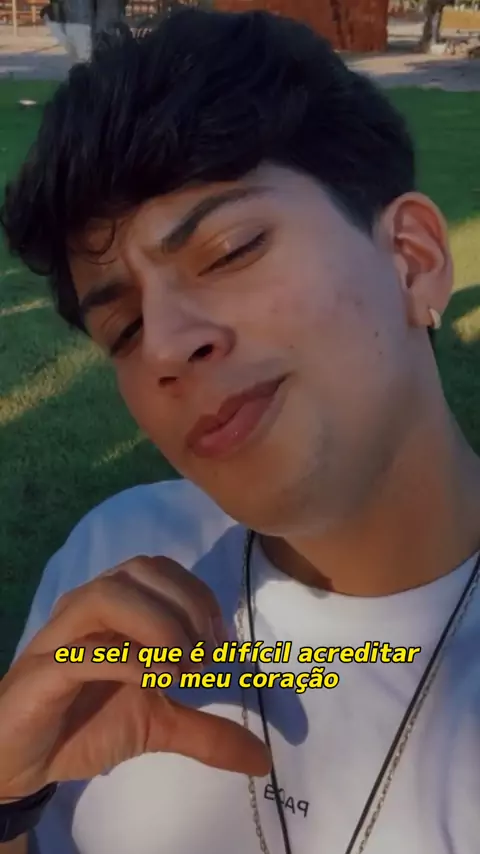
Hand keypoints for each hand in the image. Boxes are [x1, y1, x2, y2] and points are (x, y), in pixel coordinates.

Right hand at [0, 556, 269, 799]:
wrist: (26, 758)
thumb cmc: (88, 723)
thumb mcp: (159, 724)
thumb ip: (207, 731)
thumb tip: (262, 758)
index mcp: (116, 606)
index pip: (162, 570)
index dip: (199, 597)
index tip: (223, 643)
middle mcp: (88, 607)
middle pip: (142, 570)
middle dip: (187, 605)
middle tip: (207, 657)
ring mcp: (62, 635)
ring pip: (109, 594)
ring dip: (160, 624)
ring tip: (183, 668)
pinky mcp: (43, 671)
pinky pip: (85, 651)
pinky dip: (131, 659)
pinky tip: (158, 683)